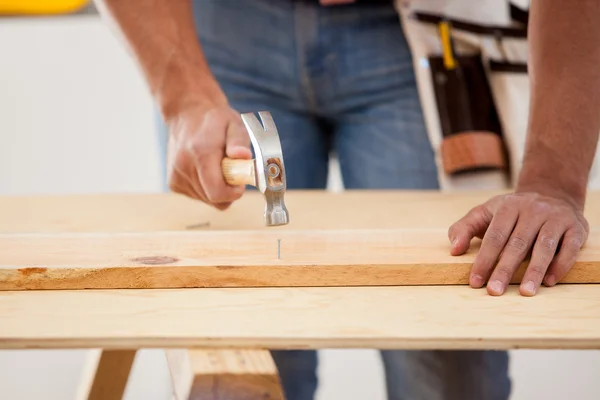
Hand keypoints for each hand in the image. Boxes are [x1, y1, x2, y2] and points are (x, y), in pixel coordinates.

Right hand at [166, 102, 251, 209]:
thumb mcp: (234, 124)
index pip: (217, 192)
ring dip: (217, 189)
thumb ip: (239, 141)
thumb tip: (243, 156)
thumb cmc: (215, 120)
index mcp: (201, 153)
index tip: (240, 181)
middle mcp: (184, 167)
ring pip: (207, 200)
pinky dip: (206, 188)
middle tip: (231, 170)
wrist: (187, 113)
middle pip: (213, 199)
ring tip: (216, 167)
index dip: (233, 192)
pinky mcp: (173, 183)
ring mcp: (176, 177)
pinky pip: (198, 197)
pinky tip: (206, 170)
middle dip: (227, 190)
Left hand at [448, 191, 588, 295]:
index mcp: (508, 206)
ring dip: (534, 271)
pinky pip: (569, 248)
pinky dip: (560, 265)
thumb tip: (453, 250)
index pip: (494, 236)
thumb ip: (464, 228)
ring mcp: (556, 218)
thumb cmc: (511, 211)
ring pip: (544, 247)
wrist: (552, 192)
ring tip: (525, 292)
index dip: (484, 260)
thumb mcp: (485, 212)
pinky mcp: (576, 227)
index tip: (475, 282)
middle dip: (505, 269)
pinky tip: (549, 281)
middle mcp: (533, 210)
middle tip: (495, 291)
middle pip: (517, 243)